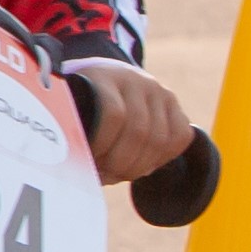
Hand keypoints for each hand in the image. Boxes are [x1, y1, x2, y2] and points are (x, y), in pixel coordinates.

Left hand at [64, 59, 192, 185]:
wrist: (104, 77)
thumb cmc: (82, 102)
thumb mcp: (70, 106)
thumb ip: (72, 128)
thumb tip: (77, 168)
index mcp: (105, 77)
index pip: (114, 114)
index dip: (103, 144)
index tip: (87, 160)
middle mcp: (136, 80)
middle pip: (139, 132)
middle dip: (120, 163)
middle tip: (104, 175)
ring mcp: (158, 91)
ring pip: (160, 139)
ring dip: (138, 166)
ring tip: (118, 173)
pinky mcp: (173, 104)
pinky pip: (180, 137)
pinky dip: (163, 158)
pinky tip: (142, 165)